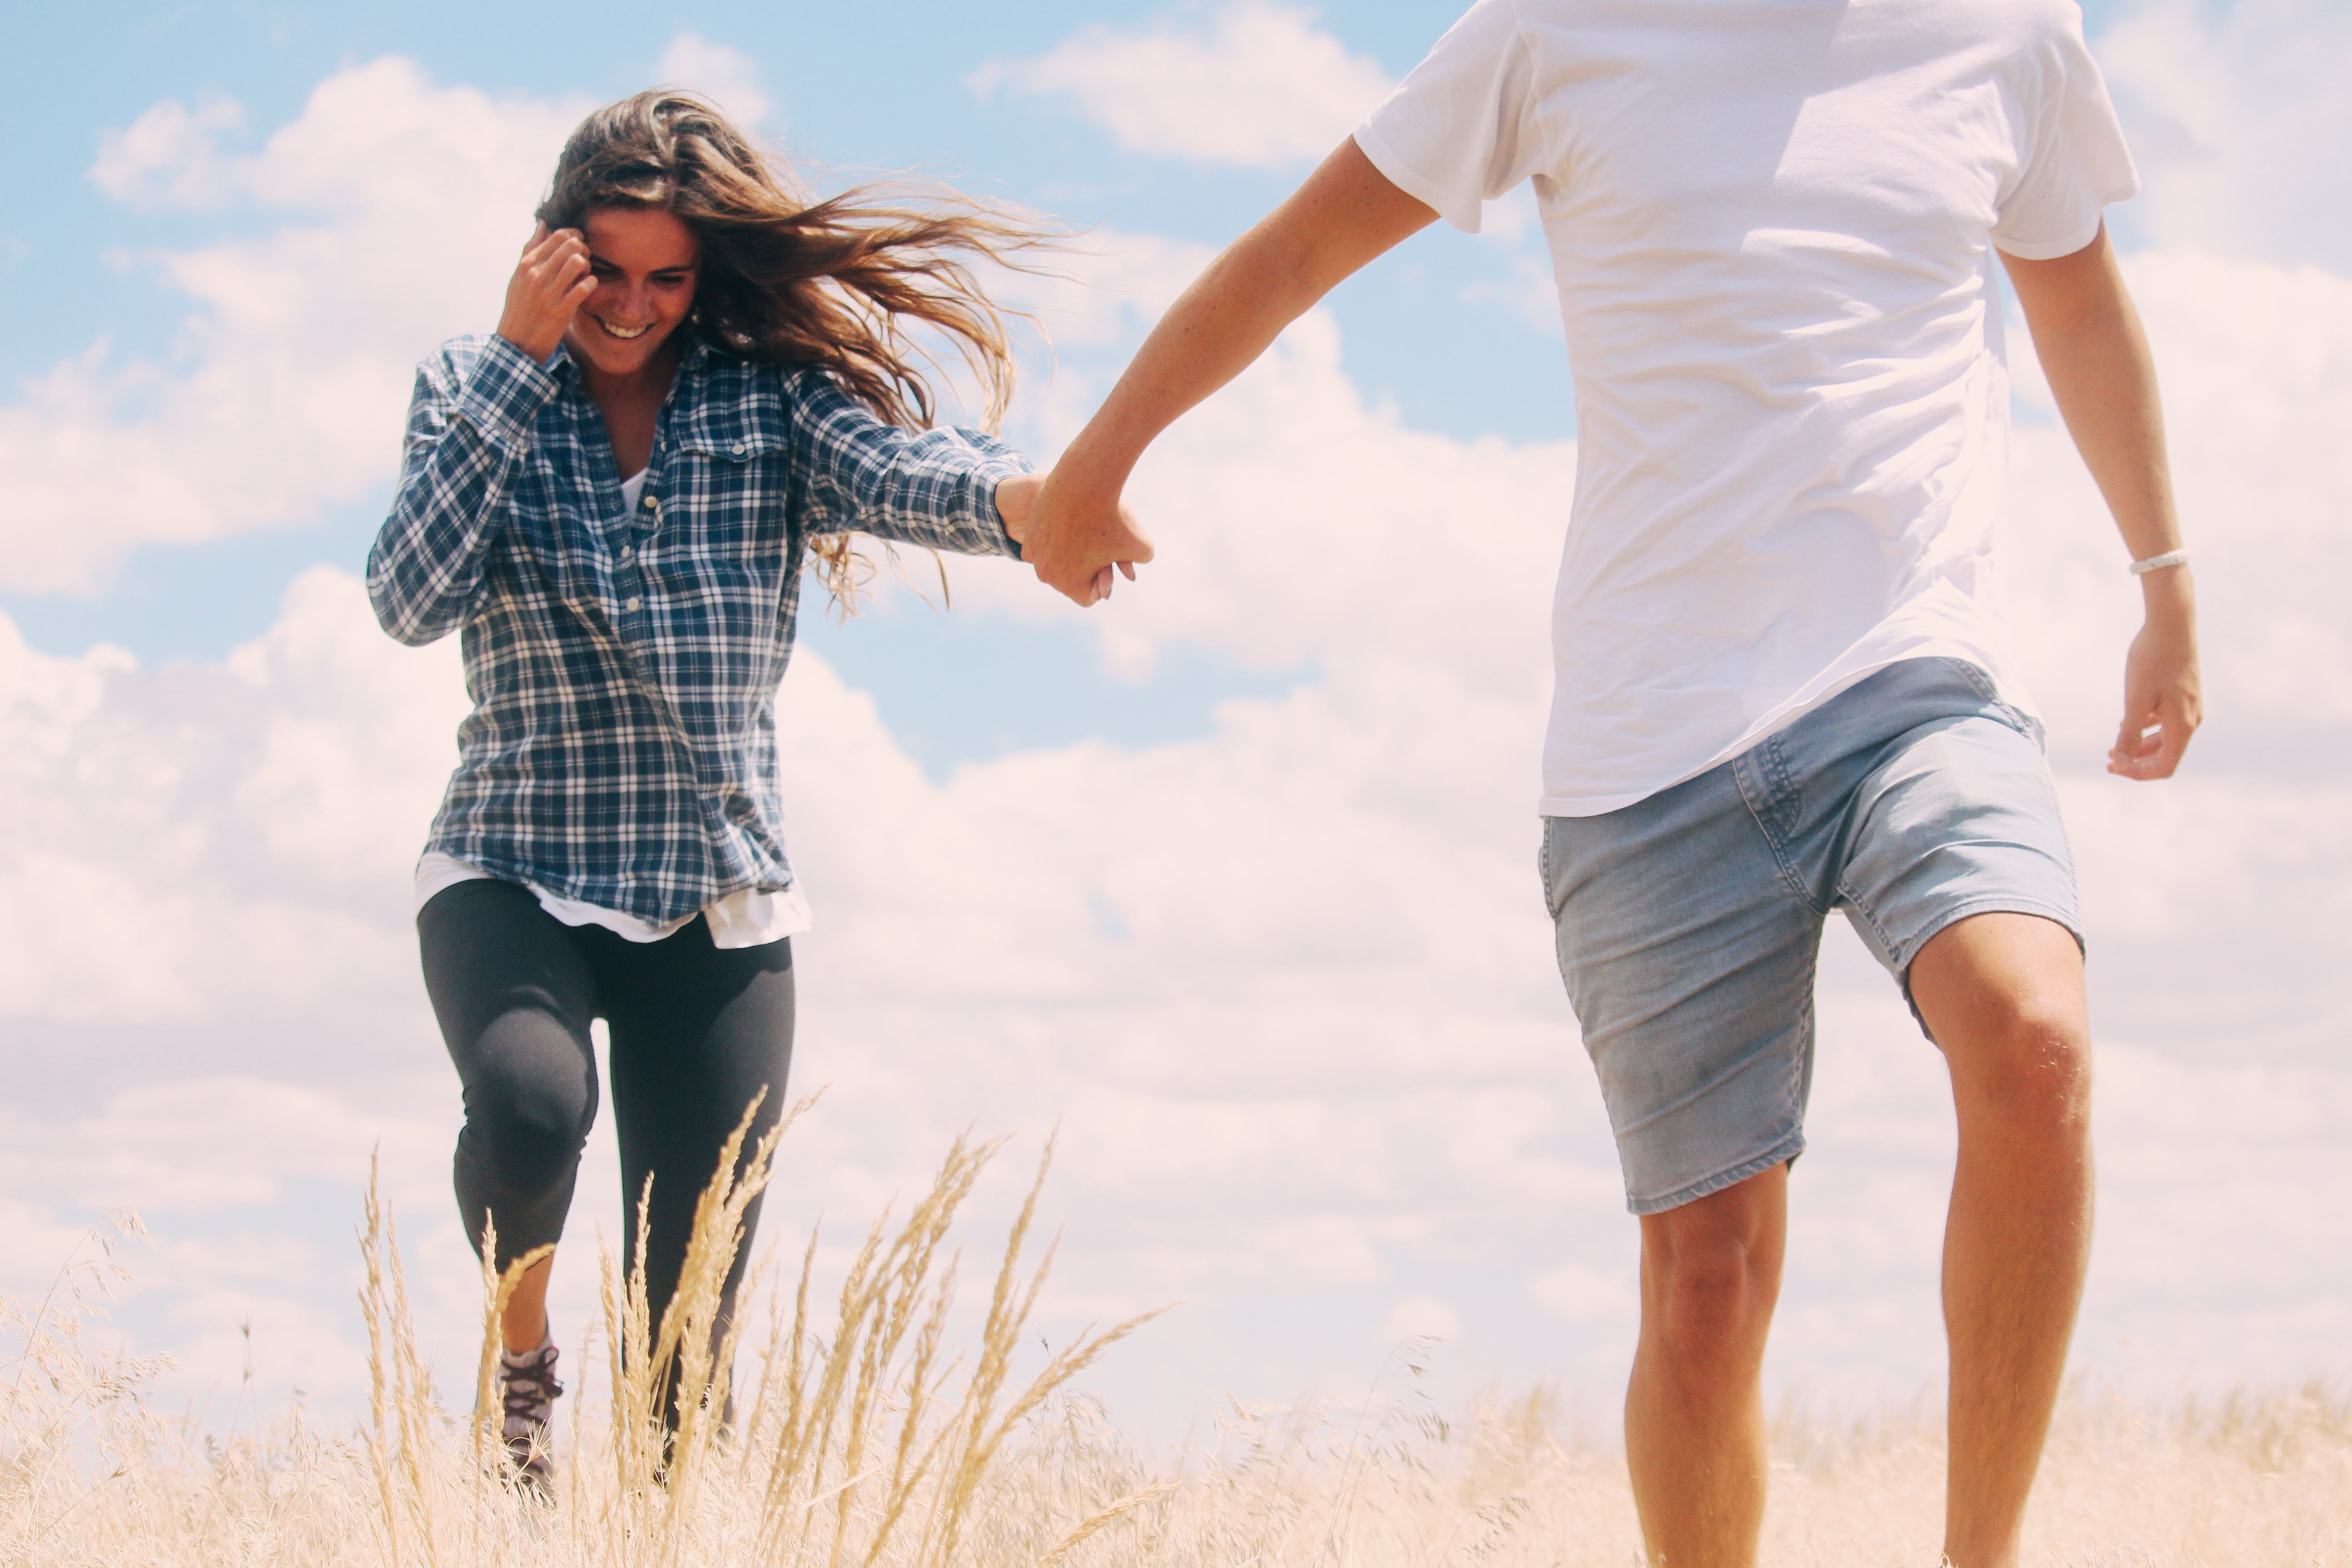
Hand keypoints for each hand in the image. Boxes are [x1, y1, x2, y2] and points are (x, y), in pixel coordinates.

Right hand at [496, 223, 593, 363]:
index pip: (557, 235)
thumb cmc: (520, 306)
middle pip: (571, 245)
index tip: (579, 242)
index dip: (575, 235)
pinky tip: (588, 286)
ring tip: (585, 273)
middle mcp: (536, 275)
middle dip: (584, 248)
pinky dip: (591, 284)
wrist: (517, 342)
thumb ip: (531, 248)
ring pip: (578, 263)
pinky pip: (584, 288)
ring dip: (587, 266)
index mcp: (527, 264)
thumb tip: (542, 223)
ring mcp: (549, 293)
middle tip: (585, 258)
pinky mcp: (561, 311)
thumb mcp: (519, 276)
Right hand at [1018, 462, 1151, 605]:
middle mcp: (1048, 576)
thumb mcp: (1142, 546)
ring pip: (1056, 562)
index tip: (1110, 559)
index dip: (1103, 580)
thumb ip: (1140, 562)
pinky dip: (1055, 538)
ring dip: (1069, 553)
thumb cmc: (1114, 517)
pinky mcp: (1029, 536)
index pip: (1090, 597)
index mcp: (1072, 587)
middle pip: (1071, 580)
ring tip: (1084, 532)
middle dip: (1084, 567)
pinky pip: (1045, 547)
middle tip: (1097, 543)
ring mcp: (1035, 556)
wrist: (1083, 481)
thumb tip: (1132, 572)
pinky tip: (1069, 523)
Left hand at [2108, 573, 2199, 779]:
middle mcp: (2191, 719)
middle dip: (2136, 760)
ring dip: (2139, 745)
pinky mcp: (2184, 693)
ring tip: (2112, 744)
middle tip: (2108, 760)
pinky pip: (2165, 720)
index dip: (2138, 773)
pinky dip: (2146, 727)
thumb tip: (2120, 765)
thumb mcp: (2134, 700)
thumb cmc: (2152, 660)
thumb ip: (2128, 734)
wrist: (2171, 624)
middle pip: (2166, 755)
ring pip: (2165, 737)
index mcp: (2183, 726)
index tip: (2112, 768)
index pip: (2165, 767)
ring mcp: (2190, 706)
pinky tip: (2126, 722)